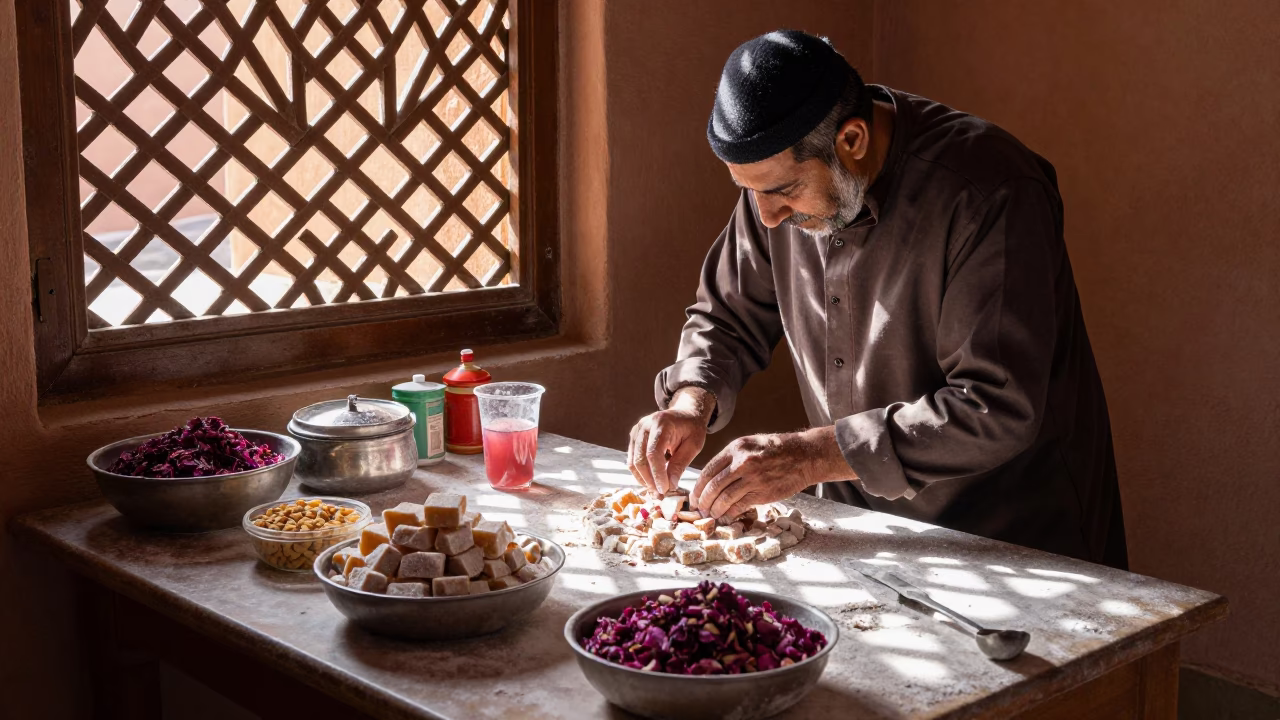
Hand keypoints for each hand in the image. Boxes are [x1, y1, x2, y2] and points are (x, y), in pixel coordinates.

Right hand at [627, 387, 714, 494]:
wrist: (684, 413)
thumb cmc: (692, 428)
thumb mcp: (693, 445)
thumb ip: (680, 464)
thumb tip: (670, 485)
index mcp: (661, 423)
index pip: (653, 453)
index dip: (657, 474)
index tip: (664, 490)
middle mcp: (644, 425)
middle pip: (640, 459)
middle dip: (649, 480)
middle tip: (660, 495)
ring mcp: (636, 431)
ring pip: (633, 462)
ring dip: (644, 480)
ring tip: (656, 491)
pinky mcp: (634, 438)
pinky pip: (632, 460)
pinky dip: (641, 473)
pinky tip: (651, 482)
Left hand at [691, 426, 849, 518]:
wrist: (804, 456)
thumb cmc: (776, 449)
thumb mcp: (750, 444)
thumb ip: (731, 458)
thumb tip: (712, 478)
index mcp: (736, 448)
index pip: (708, 471)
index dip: (698, 487)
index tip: (694, 497)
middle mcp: (742, 463)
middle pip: (713, 487)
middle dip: (703, 501)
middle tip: (699, 509)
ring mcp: (753, 479)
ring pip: (724, 499)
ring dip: (715, 510)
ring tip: (712, 515)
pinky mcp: (763, 493)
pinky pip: (740, 506)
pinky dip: (730, 513)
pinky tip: (727, 516)